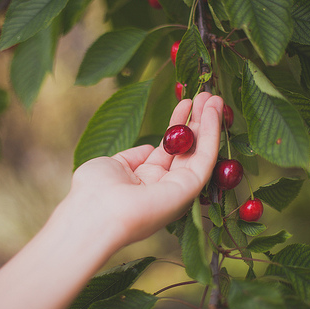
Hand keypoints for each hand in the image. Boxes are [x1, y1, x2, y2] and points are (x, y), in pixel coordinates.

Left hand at [66, 92, 223, 245]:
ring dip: (209, 123)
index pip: (167, 151)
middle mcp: (165, 187)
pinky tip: (213, 111)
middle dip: (197, 121)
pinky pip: (205, 157)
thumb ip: (132, 156)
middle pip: (187, 149)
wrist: (95, 213)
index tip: (184, 103)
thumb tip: (150, 148)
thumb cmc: (94, 191)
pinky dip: (211, 133)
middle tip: (206, 95)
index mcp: (145, 183)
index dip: (176, 126)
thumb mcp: (111, 165)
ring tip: (214, 96)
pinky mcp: (190, 189)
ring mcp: (179, 189)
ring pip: (200, 152)